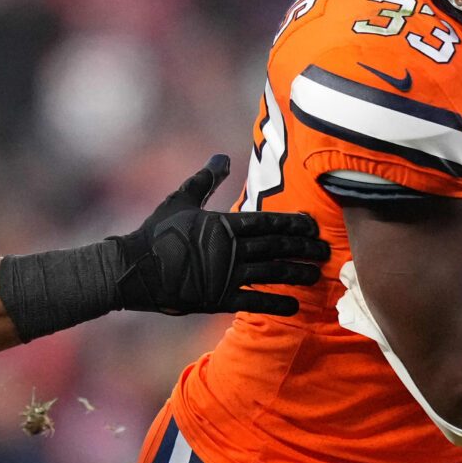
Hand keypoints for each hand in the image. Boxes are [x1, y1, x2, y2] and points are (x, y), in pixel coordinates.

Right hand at [109, 156, 326, 317]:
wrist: (134, 268)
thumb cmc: (156, 232)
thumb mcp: (181, 200)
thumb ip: (205, 179)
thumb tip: (222, 156)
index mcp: (224, 224)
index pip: (268, 221)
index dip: (294, 223)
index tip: (313, 225)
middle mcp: (230, 249)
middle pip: (277, 246)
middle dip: (303, 247)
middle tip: (327, 250)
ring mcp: (226, 275)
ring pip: (271, 273)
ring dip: (297, 274)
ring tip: (317, 275)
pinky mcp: (218, 298)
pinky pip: (253, 301)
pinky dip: (275, 304)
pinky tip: (295, 306)